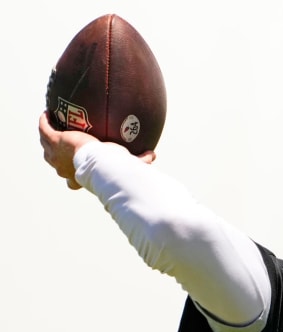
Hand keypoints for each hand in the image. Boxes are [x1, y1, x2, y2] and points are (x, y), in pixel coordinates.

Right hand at [38, 112, 155, 188]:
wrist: (98, 162)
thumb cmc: (111, 168)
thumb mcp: (125, 163)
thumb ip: (139, 160)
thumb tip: (153, 156)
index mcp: (78, 178)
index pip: (72, 181)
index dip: (73, 176)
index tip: (76, 168)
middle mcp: (63, 169)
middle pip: (56, 163)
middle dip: (58, 157)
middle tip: (61, 146)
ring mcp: (55, 155)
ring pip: (46, 146)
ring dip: (47, 138)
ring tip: (51, 127)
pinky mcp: (53, 140)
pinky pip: (44, 129)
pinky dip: (45, 122)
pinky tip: (47, 113)